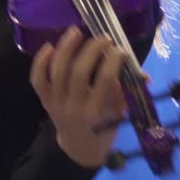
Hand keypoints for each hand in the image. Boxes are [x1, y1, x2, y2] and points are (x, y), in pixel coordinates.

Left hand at [29, 26, 140, 168]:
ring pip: (58, 70)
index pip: (105, 80)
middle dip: (92, 50)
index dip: (113, 60)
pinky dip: (41, 61)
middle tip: (103, 38)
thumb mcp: (118, 115)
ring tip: (76, 31)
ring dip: (66, 48)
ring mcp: (56, 103)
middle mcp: (74, 107)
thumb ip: (124, 92)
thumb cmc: (103, 130)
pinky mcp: (44, 100)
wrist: (79, 148)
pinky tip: (50, 46)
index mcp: (96, 113)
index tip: (121, 49)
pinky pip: (38, 79)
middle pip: (79, 71)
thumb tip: (141, 73)